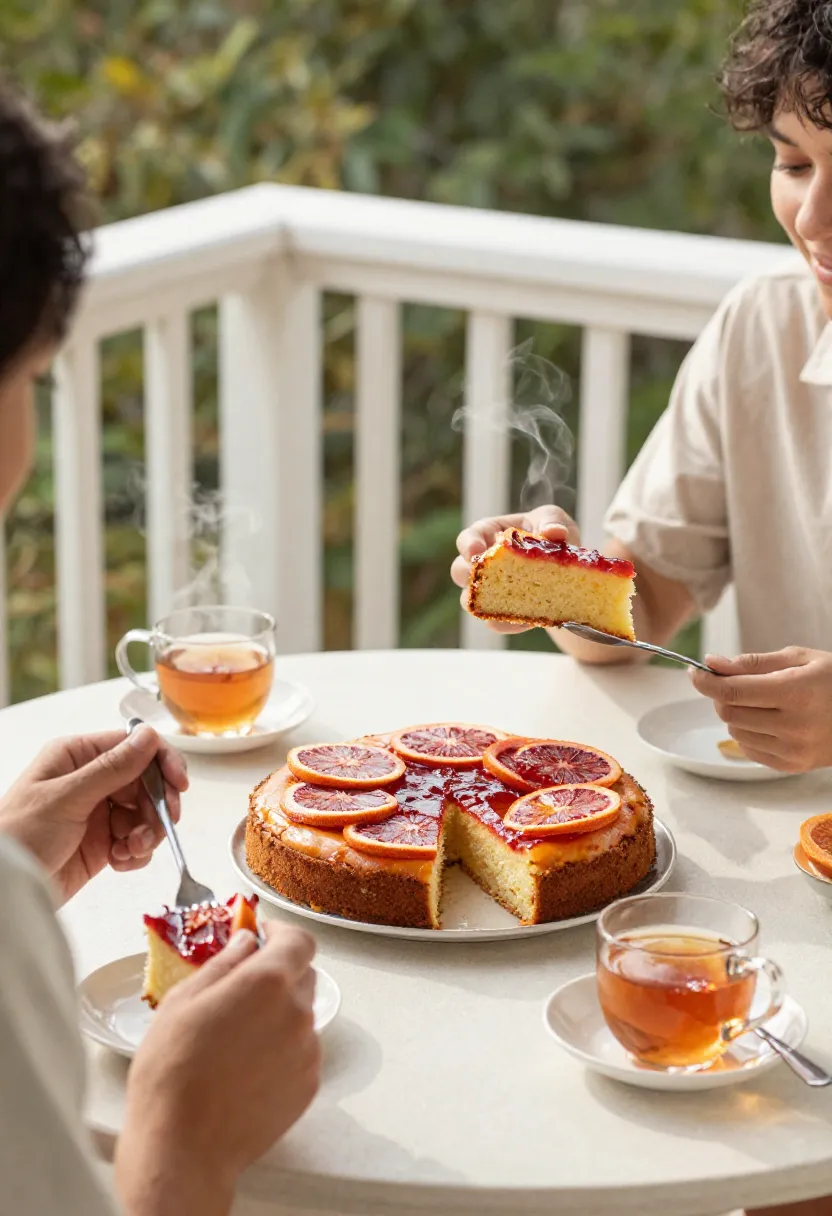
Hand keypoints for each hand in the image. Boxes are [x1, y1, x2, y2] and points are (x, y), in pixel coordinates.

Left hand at [0, 725, 187, 903]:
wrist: (3, 890)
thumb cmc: (17, 836)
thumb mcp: (66, 797)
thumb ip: (111, 768)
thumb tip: (148, 736)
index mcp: (77, 757)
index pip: (133, 746)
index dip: (162, 762)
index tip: (179, 785)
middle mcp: (91, 780)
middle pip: (147, 782)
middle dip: (158, 805)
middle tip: (163, 825)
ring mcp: (98, 812)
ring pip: (146, 814)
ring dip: (148, 833)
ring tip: (131, 849)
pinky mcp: (102, 843)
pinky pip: (136, 841)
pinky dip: (136, 852)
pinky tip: (120, 861)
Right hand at [116, 923, 319, 1215]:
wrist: (182, 1148)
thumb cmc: (171, 1072)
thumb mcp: (183, 1001)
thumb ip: (223, 964)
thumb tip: (245, 942)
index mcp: (268, 982)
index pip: (300, 940)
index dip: (282, 934)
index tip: (263, 937)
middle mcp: (297, 1011)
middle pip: (304, 975)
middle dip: (278, 973)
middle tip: (241, 989)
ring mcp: (307, 1050)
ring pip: (301, 1015)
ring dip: (279, 1013)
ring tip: (237, 1037)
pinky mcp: (309, 1085)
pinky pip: (302, 1051)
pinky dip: (282, 1048)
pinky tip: (246, 1066)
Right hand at [451, 505, 579, 633]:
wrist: (571, 568)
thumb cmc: (554, 534)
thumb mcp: (554, 519)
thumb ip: (552, 520)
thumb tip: (555, 532)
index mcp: (490, 534)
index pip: (469, 537)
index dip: (467, 545)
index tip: (475, 552)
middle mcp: (485, 563)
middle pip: (459, 570)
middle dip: (466, 575)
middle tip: (478, 577)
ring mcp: (493, 589)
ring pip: (472, 599)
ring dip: (480, 602)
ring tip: (491, 605)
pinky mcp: (507, 611)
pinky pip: (499, 619)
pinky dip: (506, 622)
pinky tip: (515, 622)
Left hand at [690, 647, 831, 771]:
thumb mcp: (799, 659)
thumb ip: (753, 663)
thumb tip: (713, 664)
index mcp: (797, 693)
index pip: (733, 691)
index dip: (705, 681)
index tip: (695, 671)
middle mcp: (795, 726)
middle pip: (729, 713)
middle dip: (722, 695)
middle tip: (734, 682)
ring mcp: (794, 750)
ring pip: (734, 732)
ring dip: (735, 714)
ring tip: (760, 701)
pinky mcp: (792, 766)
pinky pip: (749, 749)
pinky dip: (748, 732)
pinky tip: (769, 720)